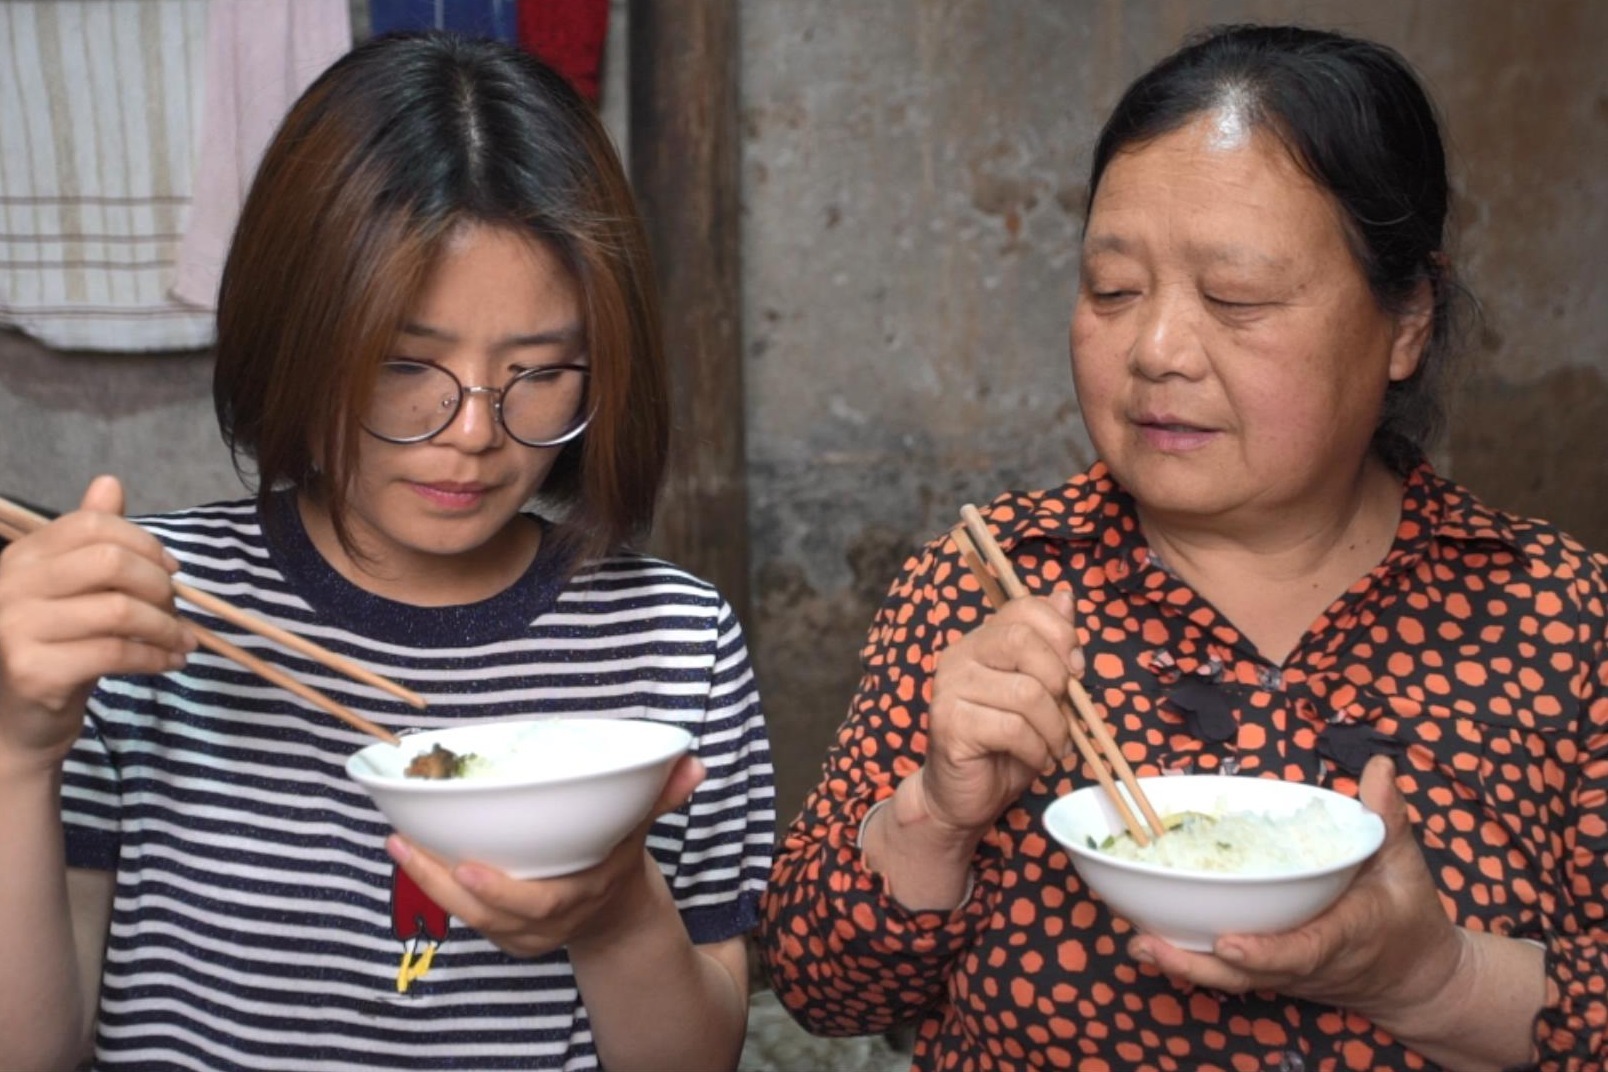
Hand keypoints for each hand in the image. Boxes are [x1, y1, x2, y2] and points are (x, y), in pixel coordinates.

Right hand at [0, 476, 192, 773]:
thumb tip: (109, 483)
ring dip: (166, 627)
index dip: (143, 543)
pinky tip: (169, 662)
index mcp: (20, 558)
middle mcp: (9, 586)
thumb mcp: (71, 592)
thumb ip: (88, 543)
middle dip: (159, 585)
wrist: (17, 724)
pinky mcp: (33, 670)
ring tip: (182, 642)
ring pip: (120, 610)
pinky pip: (116, 652)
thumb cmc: (53, 650)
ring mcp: (15, 628)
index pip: (90, 526)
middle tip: (177, 610)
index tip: (171, 571)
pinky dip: (155, 656)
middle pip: (109, 562)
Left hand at [386, 753, 705, 958]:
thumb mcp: (642, 828)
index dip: (500, 892)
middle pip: (484, 915)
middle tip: (405, 845)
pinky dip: (433, 887)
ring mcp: (518, 934)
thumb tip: (692, 762)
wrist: (615, 916)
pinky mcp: (498, 932)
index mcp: (579, 895)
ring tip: (396, 841)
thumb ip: (663, 796)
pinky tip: (408, 852)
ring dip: (426, 882)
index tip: (468, 865)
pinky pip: (461, 914)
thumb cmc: (620, 858)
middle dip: (440, 883)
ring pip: (464, 916)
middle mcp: (544, 924)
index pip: (537, 905)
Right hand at [915, 589, 1083, 841]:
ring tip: (1054, 747)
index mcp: (982, 641)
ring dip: (1055, 728)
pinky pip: (1012, 728)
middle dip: (1060, 682)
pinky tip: (1035, 759)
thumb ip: (1052, 648)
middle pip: (1024, 641)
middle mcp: (960, 656)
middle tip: (1066, 717)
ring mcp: (950, 689)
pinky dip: (1037, 750)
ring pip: (1026, 692)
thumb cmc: (1007, 745)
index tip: (1077, 671)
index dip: (1061, 634)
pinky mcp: (949, 724)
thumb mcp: (1041, 693)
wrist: (964, 795)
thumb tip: (1064, 594)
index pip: (1024, 607)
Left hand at [1128, 755, 1464, 1029]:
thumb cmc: (1408, 914)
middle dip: (1199, 964)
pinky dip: (1189, 961)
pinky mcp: (1270, 974)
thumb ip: (1389, 818)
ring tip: (1136, 944)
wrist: (1413, 979)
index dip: (1265, 950)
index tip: (1228, 941)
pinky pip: (1228, 973)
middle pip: (1250, 974)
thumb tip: (1380, 767)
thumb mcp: (1406, 863)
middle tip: (1149, 943)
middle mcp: (1309, 963)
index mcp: (1345, 935)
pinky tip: (1147, 943)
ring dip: (1183, 964)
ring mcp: (1286, 974)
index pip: (1304, 948)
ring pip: (1231, 979)